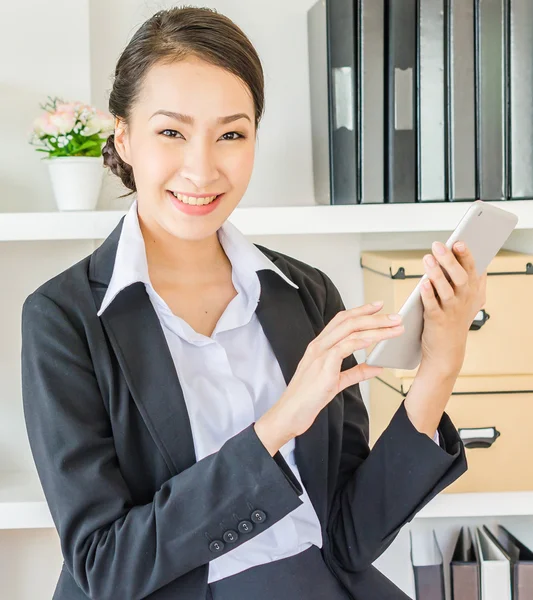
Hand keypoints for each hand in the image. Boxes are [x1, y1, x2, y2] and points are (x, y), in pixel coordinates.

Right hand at [254, 301, 404, 454]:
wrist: (290, 413)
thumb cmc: (308, 398)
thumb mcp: (336, 382)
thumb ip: (356, 372)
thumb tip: (377, 367)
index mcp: (320, 346)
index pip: (342, 320)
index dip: (361, 311)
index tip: (378, 307)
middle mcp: (319, 345)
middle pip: (348, 321)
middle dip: (374, 317)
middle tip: (395, 316)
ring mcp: (319, 354)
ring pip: (350, 331)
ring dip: (376, 328)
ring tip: (395, 328)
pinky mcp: (323, 367)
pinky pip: (344, 348)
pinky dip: (360, 341)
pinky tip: (373, 340)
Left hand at [419, 240, 486, 376]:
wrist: (447, 350)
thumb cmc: (455, 321)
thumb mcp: (470, 300)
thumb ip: (473, 281)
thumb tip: (473, 259)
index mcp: (472, 291)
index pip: (472, 268)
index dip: (466, 255)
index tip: (458, 241)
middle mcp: (464, 300)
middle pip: (460, 277)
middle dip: (450, 260)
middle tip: (438, 245)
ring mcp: (451, 311)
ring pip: (446, 290)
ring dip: (437, 274)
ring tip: (428, 259)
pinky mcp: (437, 321)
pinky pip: (432, 305)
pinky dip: (428, 294)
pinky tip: (422, 283)